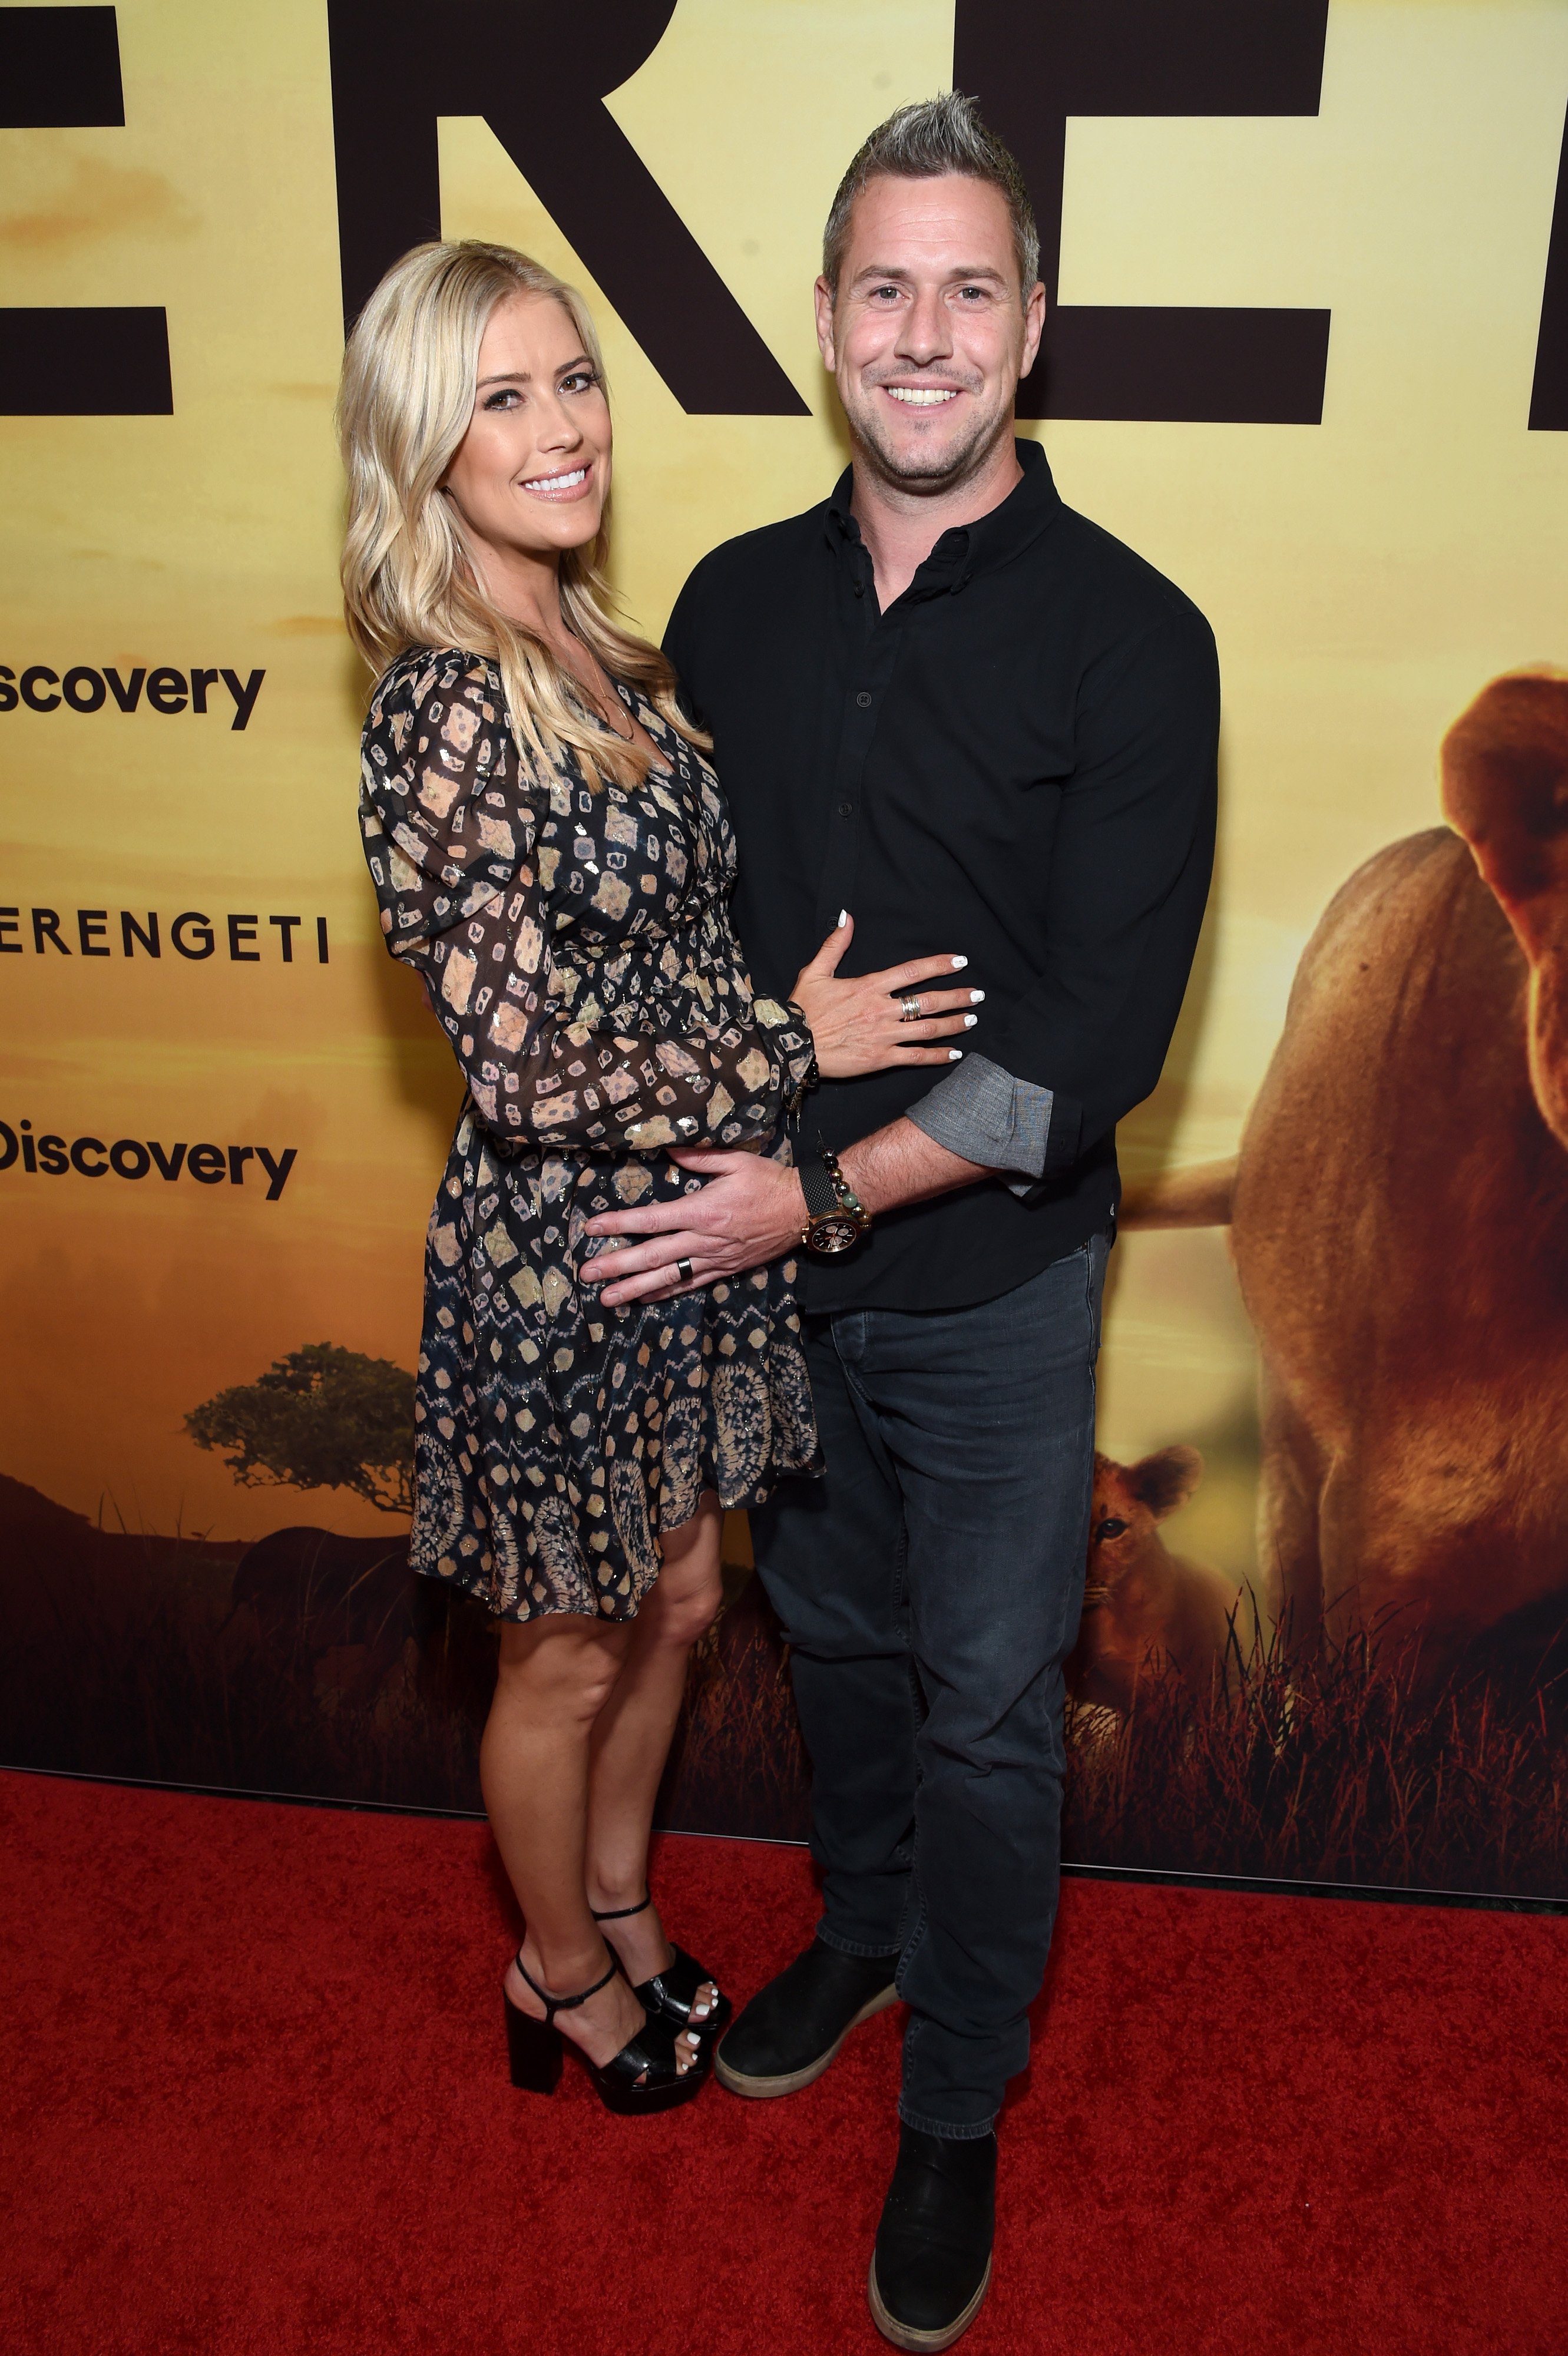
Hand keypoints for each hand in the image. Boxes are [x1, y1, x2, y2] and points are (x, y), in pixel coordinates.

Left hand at [579, 1149, 806, 1306]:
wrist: (805, 1210)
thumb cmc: (769, 1181)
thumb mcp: (735, 1160)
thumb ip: (698, 1155)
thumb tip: (667, 1148)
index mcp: (702, 1210)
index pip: (651, 1219)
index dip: (619, 1225)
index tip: (592, 1229)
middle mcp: (704, 1239)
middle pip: (652, 1256)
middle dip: (616, 1266)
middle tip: (587, 1275)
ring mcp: (714, 1258)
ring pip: (668, 1277)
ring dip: (635, 1288)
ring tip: (607, 1299)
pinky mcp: (725, 1269)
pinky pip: (691, 1284)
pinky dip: (666, 1292)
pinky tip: (645, 1297)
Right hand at [790, 912, 978, 1077]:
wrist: (793, 1046)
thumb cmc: (802, 1010)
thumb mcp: (815, 971)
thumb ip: (834, 945)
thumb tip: (847, 918)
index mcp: (869, 986)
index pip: (913, 971)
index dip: (939, 965)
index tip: (960, 962)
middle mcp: (882, 1009)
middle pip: (929, 1001)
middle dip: (957, 997)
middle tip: (978, 995)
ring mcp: (884, 1035)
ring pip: (928, 1029)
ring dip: (954, 1023)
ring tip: (972, 1019)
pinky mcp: (881, 1059)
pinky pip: (916, 1057)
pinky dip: (938, 1055)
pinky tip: (955, 1052)